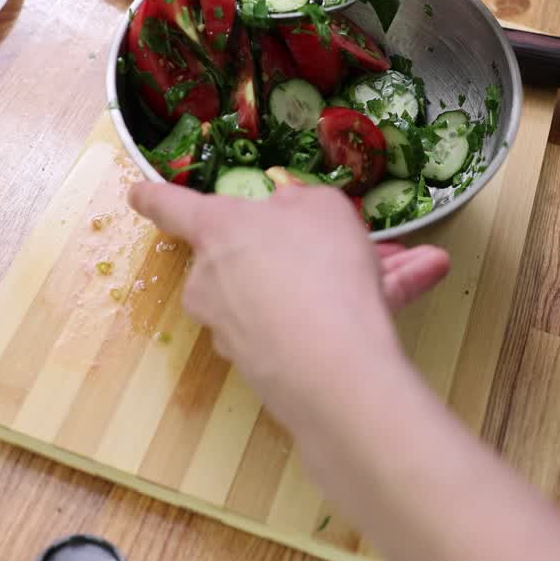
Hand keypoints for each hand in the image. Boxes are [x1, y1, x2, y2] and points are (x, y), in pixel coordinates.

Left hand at [128, 182, 449, 415]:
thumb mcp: (324, 208)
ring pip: (300, 291)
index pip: (172, 206)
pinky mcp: (271, 366)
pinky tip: (421, 286)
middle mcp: (215, 281)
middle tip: (358, 242)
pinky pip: (319, 325)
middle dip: (310, 248)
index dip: (156, 195)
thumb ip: (304, 205)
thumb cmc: (318, 266)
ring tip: (418, 265)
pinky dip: (364, 307)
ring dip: (356, 278)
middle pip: (254, 256)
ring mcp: (240, 329)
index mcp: (217, 230)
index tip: (137, 192)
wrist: (333, 368)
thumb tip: (289, 209)